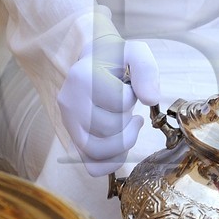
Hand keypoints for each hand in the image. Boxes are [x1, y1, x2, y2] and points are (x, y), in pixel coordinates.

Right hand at [57, 39, 158, 176]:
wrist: (91, 64)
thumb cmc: (114, 60)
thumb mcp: (134, 52)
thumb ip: (146, 69)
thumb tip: (150, 99)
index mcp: (82, 77)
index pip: (120, 101)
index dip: (132, 96)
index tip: (126, 87)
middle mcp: (69, 102)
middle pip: (111, 129)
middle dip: (127, 119)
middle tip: (125, 106)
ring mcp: (68, 123)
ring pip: (100, 151)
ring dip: (122, 140)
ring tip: (125, 123)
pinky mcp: (72, 139)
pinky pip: (92, 166)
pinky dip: (110, 163)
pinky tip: (120, 146)